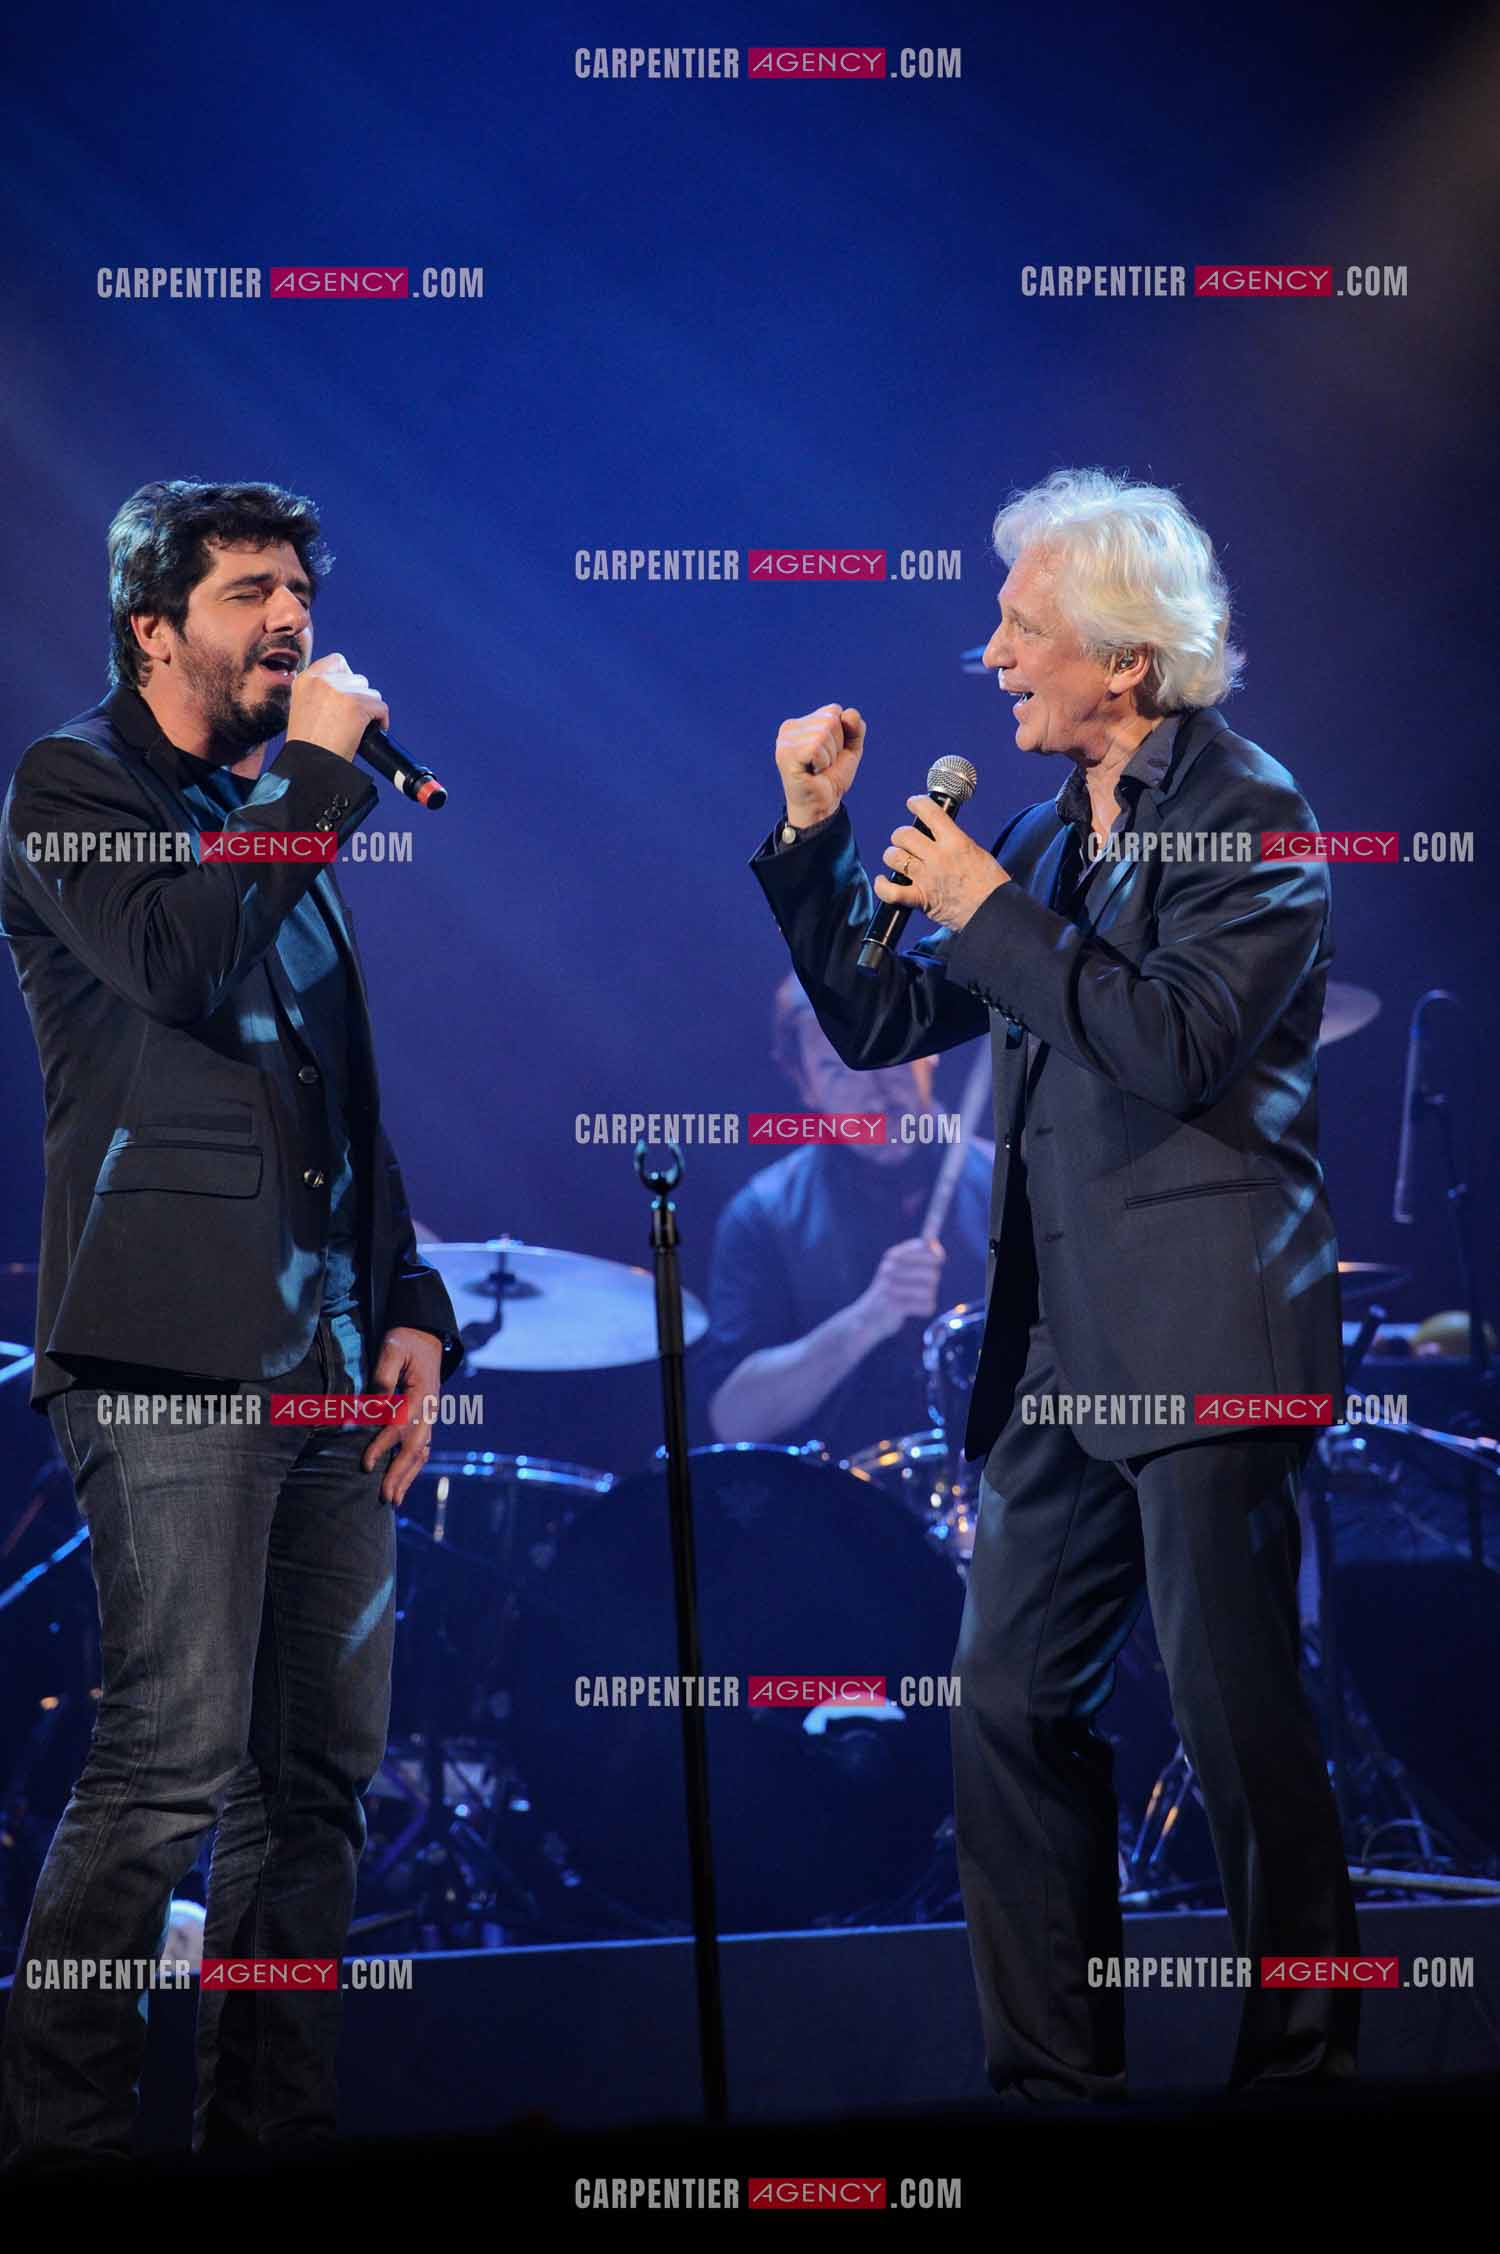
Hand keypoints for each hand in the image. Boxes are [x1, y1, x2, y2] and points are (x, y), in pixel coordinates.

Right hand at [286, 653, 390, 762]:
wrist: (310, 765)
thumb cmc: (307, 746)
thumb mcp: (303, 708)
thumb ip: (319, 693)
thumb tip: (345, 688)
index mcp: (306, 680)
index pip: (336, 662)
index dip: (348, 678)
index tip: (349, 694)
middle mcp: (322, 680)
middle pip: (357, 677)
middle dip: (359, 696)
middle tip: (353, 717)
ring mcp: (339, 691)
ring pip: (371, 692)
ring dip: (369, 708)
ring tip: (358, 726)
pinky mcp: (356, 704)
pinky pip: (381, 706)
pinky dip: (381, 720)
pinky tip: (370, 732)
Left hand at [362, 1326, 442, 1504]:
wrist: (427, 1338)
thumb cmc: (406, 1341)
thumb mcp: (394, 1347)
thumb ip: (385, 1372)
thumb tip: (377, 1400)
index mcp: (422, 1393)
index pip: (400, 1425)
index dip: (383, 1446)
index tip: (366, 1464)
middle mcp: (429, 1410)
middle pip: (415, 1448)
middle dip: (399, 1474)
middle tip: (385, 1497)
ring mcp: (429, 1416)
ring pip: (421, 1453)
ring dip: (408, 1477)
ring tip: (393, 1499)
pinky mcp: (425, 1419)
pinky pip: (422, 1448)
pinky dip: (413, 1467)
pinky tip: (402, 1481)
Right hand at [774, 704, 865, 827]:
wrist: (823, 804)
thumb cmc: (832, 776)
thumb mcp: (850, 748)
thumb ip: (855, 727)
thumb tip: (848, 714)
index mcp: (802, 722)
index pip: (833, 711)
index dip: (841, 734)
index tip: (829, 753)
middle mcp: (790, 727)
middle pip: (830, 720)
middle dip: (836, 746)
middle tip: (824, 764)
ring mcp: (785, 740)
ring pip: (824, 733)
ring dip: (829, 756)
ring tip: (818, 769)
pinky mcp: (786, 754)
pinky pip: (816, 747)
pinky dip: (822, 762)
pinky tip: (813, 772)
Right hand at [856, 1236, 946, 1344]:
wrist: (869, 1315)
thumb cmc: (891, 1287)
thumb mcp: (901, 1263)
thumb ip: (921, 1248)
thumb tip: (934, 1230)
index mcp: (893, 1255)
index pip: (925, 1248)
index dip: (936, 1256)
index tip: (937, 1261)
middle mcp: (890, 1269)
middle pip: (932, 1273)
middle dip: (932, 1281)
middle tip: (924, 1285)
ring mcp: (890, 1288)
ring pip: (930, 1291)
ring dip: (928, 1296)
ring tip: (918, 1298)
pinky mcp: (894, 1307)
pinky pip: (926, 1306)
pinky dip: (925, 1308)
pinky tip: (917, 1308)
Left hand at [875, 794, 1007, 929]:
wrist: (993, 913)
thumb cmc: (990, 885)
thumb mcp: (976, 853)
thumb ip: (955, 843)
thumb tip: (940, 835)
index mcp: (955, 842)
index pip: (929, 812)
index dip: (917, 803)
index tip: (913, 803)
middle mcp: (938, 857)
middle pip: (904, 835)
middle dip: (901, 836)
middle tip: (906, 842)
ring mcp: (927, 878)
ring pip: (894, 857)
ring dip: (893, 857)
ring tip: (898, 860)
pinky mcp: (920, 899)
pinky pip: (890, 892)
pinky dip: (882, 886)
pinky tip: (882, 881)